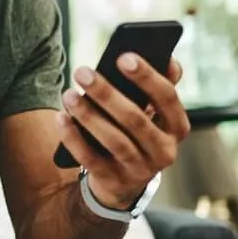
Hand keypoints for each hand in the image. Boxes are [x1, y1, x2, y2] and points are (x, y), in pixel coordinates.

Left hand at [55, 54, 190, 208]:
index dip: (147, 77)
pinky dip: (74, 138)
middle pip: (135, 119)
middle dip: (106, 93)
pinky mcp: (114, 181)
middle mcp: (164, 151)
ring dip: (88, 115)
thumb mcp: (152, 113)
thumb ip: (158, 87)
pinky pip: (90, 159)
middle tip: (82, 72)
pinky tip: (61, 117)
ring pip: (113, 140)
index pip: (167, 98)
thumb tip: (169, 58)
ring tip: (68, 94)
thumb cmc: (136, 133)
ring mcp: (140, 170)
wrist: (123, 181)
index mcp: (177, 127)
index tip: (123, 56)